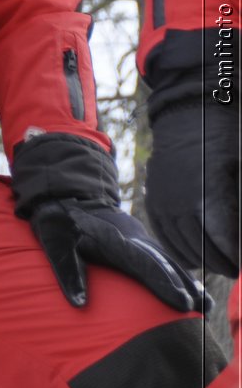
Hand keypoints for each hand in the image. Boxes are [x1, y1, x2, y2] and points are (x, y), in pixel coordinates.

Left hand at [11, 132, 208, 312]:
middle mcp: (129, 237)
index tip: (181, 303)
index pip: (142, 263)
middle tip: (201, 308)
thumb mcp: (53, 244)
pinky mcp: (137, 238)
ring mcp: (136, 236)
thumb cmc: (57, 223)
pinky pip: (161, 256)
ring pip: (165, 259)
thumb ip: (67, 273)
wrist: (65, 195)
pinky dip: (178, 272)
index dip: (163, 284)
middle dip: (181, 285)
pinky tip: (192, 288)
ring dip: (185, 281)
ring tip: (205, 304)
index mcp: (110, 239)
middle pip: (160, 263)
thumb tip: (79, 305)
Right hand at [146, 101, 239, 276]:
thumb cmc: (226, 142)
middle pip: (204, 249)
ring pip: (183, 247)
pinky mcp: (154, 201)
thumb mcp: (241, 173)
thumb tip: (238, 236)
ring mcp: (163, 203)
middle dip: (223, 263)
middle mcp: (181, 204)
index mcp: (208, 196)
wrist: (189, 118)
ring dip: (203, 260)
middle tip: (236, 269)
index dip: (236, 257)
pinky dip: (179, 251)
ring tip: (219, 264)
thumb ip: (239, 206)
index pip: (225, 242)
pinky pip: (164, 236)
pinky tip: (194, 258)